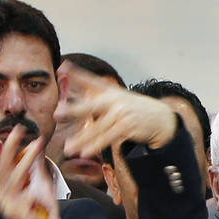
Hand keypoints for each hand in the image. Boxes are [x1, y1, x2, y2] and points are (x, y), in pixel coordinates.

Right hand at [0, 126, 64, 218]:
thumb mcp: (42, 187)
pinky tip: (43, 194)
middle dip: (10, 147)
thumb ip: (37, 171)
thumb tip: (36, 149)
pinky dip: (37, 190)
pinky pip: (27, 194)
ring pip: (15, 177)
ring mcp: (7, 204)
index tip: (19, 131)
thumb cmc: (45, 213)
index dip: (11, 148)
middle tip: (17, 130)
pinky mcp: (15, 213)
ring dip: (26, 160)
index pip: (7, 165)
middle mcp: (4, 196)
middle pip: (5, 167)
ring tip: (36, 146)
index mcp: (8, 190)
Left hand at [56, 63, 176, 156]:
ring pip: (98, 128)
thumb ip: (95, 96)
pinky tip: (86, 152)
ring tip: (68, 148)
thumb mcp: (117, 98)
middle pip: (91, 106)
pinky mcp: (128, 127)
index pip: (91, 80)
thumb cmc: (134, 109)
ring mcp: (122, 114)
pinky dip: (96, 146)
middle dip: (73, 110)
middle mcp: (115, 100)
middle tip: (57, 113)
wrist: (161, 119)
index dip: (76, 73)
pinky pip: (109, 138)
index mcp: (110, 91)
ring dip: (82, 140)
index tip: (62, 67)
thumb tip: (74, 98)